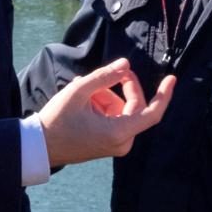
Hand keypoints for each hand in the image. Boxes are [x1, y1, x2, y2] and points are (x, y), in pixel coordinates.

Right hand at [37, 58, 174, 166]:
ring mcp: (115, 145)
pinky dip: (102, 106)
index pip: (152, 113)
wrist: (39, 147)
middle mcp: (122, 143)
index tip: (172, 78)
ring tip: (82, 90)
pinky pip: (114, 118)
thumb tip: (126, 64)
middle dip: (120, 88)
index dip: (164, 95)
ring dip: (106, 96)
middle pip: (134, 106)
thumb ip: (104, 76)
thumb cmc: (57, 120)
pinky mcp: (108, 144)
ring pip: (122, 110)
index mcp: (118, 133)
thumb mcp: (78, 92)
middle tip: (106, 73)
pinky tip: (84, 99)